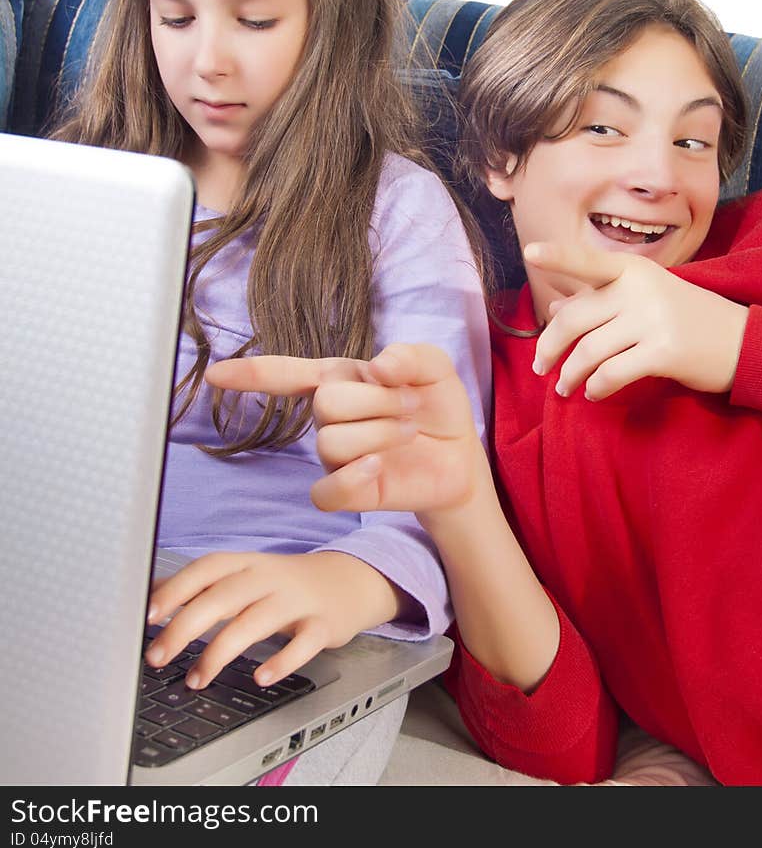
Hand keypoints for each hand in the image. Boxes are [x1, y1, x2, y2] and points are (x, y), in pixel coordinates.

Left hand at [145, 550, 402, 688]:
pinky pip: (302, 643)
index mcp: (248, 564)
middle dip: (186, 626)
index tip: (148, 614)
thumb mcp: (246, 574)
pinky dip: (281, 660)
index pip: (207, 569)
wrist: (349, 581)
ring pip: (255, 622)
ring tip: (196, 679)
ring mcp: (298, 601)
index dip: (176, 589)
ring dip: (220, 652)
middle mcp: (270, 578)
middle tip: (157, 655)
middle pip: (224, 597)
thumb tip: (150, 593)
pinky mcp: (322, 625)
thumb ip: (203, 584)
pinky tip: (261, 676)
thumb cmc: (286, 583)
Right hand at [207, 344, 484, 519]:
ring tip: (409, 432)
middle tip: (410, 406)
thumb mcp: (434, 367)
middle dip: (377, 402)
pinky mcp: (346, 492)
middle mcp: (328, 416)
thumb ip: (410, 355)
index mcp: (340, 378)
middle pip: (324, 403)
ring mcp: (334, 456)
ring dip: (382, 434)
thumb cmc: (436, 405)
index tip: (215, 374)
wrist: (460, 454)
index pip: (285, 374)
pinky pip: (326, 492)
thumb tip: (377, 367)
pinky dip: (354, 477)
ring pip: (331, 443)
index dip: (250, 373)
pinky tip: (379, 466)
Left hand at [525, 241, 748, 398]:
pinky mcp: (663, 352)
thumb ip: (601, 301)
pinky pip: (611, 374)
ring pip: (588, 352)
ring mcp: (652, 319)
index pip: (588, 262)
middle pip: (574, 320)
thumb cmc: (687, 319)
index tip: (529, 253)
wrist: (744, 343)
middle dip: (549, 348)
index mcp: (634, 270)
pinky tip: (594, 393)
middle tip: (540, 367)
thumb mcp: (645, 299)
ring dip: (570, 375)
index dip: (557, 257)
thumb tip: (554, 308)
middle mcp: (641, 289)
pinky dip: (596, 388)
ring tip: (565, 388)